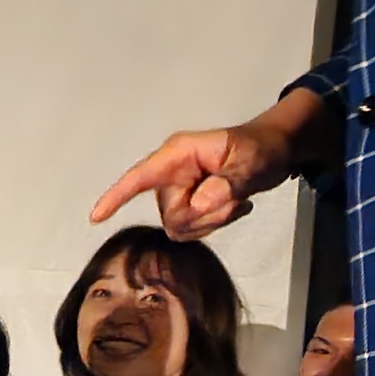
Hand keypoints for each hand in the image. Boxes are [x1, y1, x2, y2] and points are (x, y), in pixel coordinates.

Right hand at [87, 89, 326, 240]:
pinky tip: (234, 205)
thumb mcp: (250, 164)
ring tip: (236, 200)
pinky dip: (215, 223)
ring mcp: (180, 188)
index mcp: (179, 154)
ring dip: (212, 221)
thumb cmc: (263, 147)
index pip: (140, 177)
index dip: (117, 197)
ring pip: (180, 226)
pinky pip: (192, 228)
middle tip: (233, 201)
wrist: (279, 150)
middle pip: (170, 214)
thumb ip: (226, 186)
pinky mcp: (190, 201)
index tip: (96, 216)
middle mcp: (173, 172)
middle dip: (203, 217)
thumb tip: (200, 205)